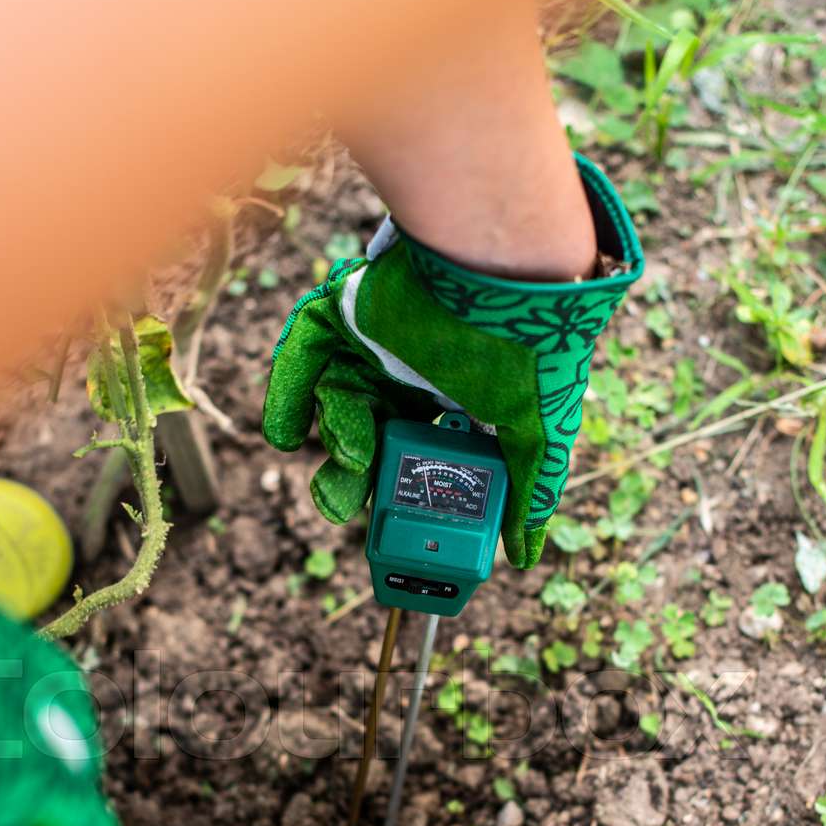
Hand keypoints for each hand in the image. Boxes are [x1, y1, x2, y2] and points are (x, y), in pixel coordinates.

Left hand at [263, 155, 642, 568]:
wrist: (506, 270)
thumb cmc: (530, 352)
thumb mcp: (539, 436)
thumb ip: (529, 494)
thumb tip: (526, 555)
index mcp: (453, 402)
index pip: (416, 457)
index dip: (399, 490)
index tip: (393, 522)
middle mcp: (411, 373)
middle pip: (366, 435)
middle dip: (349, 478)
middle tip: (338, 504)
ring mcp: (375, 342)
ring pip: (336, 401)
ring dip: (335, 436)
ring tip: (345, 459)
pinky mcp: (343, 313)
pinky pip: (302, 358)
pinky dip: (287, 398)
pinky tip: (286, 433)